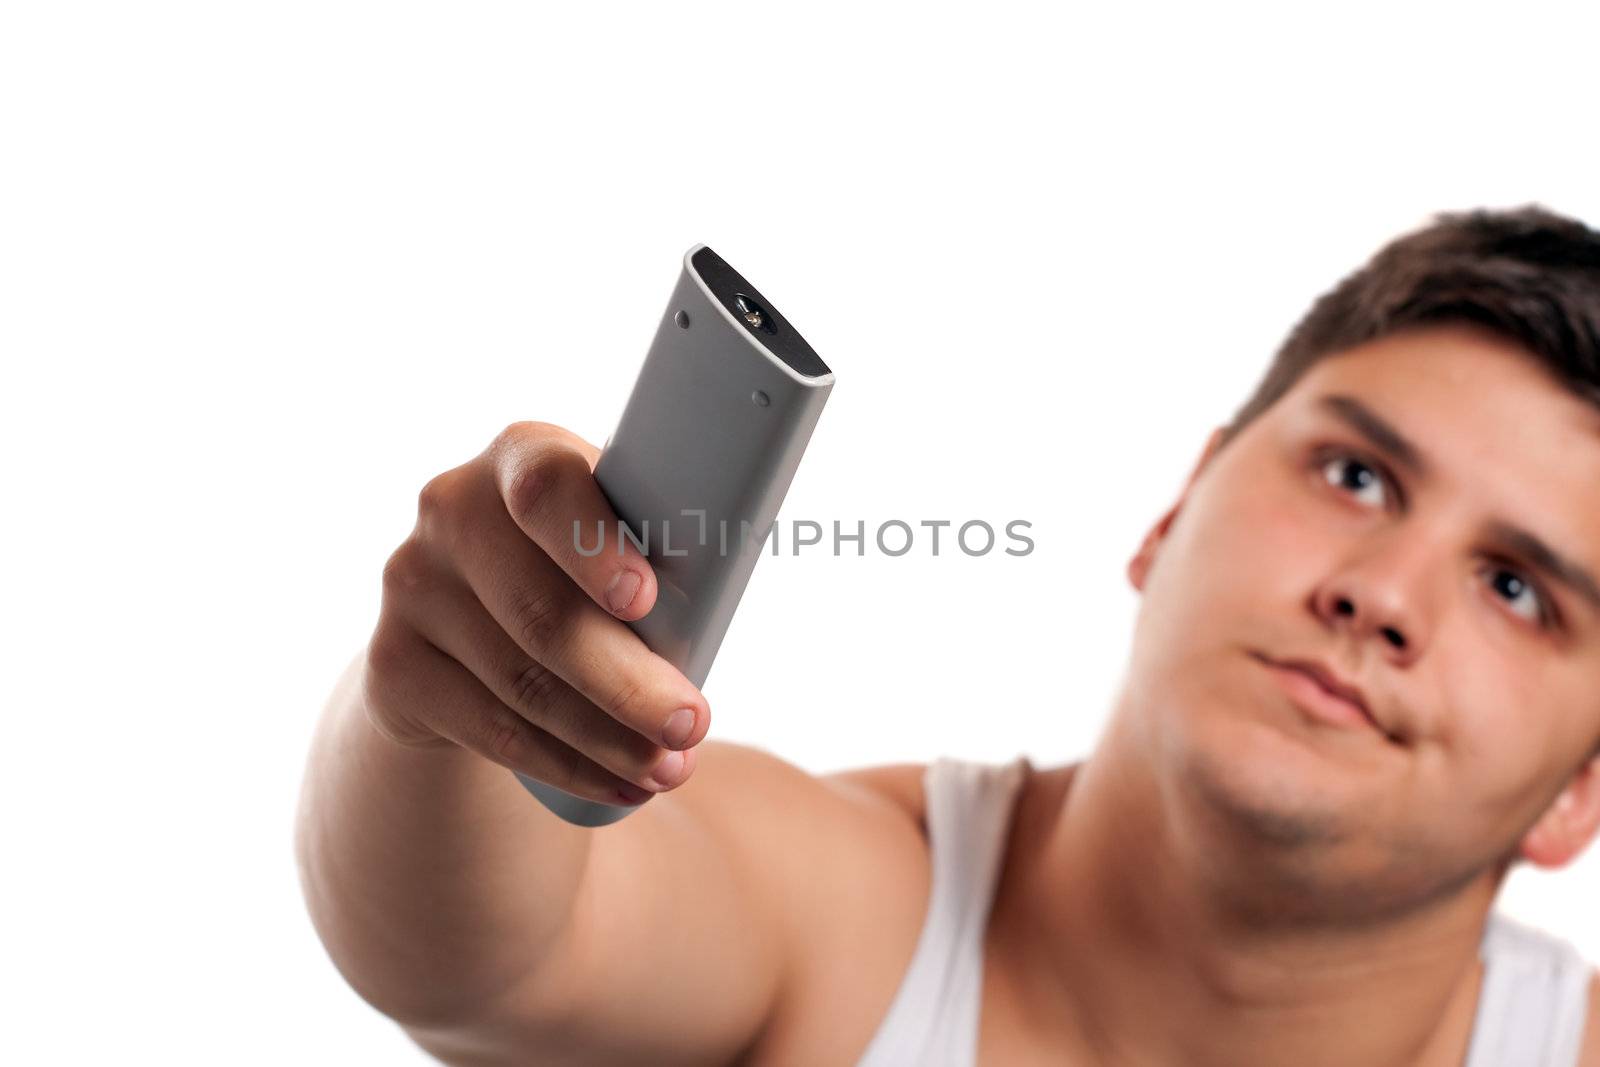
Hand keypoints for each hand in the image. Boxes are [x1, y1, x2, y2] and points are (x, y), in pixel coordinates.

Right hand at [362, 421, 707, 805]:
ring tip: (670, 767)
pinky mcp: (393, 664)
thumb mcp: (613, 540)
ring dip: (607, 737)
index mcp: (520, 456)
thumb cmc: (583, 570)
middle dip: (628, 681)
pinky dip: (566, 765)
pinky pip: (491, 729)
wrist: (469, 625)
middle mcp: (452, 509)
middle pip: (541, 610)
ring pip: (522, 682)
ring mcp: (412, 586)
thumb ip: (654, 552)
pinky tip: (619, 785)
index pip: (546, 488)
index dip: (594, 545)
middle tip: (691, 724)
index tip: (645, 599)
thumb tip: (710, 619)